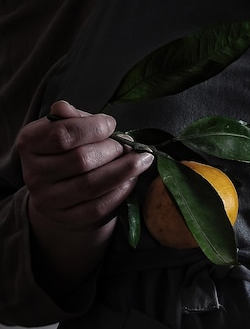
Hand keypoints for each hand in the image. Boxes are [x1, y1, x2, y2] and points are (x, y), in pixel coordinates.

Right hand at [17, 100, 153, 232]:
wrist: (61, 191)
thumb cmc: (67, 152)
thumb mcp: (64, 129)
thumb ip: (70, 118)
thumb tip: (67, 109)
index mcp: (29, 144)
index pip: (62, 134)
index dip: (93, 128)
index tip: (111, 124)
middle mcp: (34, 174)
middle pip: (81, 160)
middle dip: (112, 151)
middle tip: (129, 147)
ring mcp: (49, 200)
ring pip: (92, 185)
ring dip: (124, 171)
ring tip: (140, 161)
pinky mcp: (68, 220)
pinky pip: (99, 207)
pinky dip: (121, 192)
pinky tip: (131, 181)